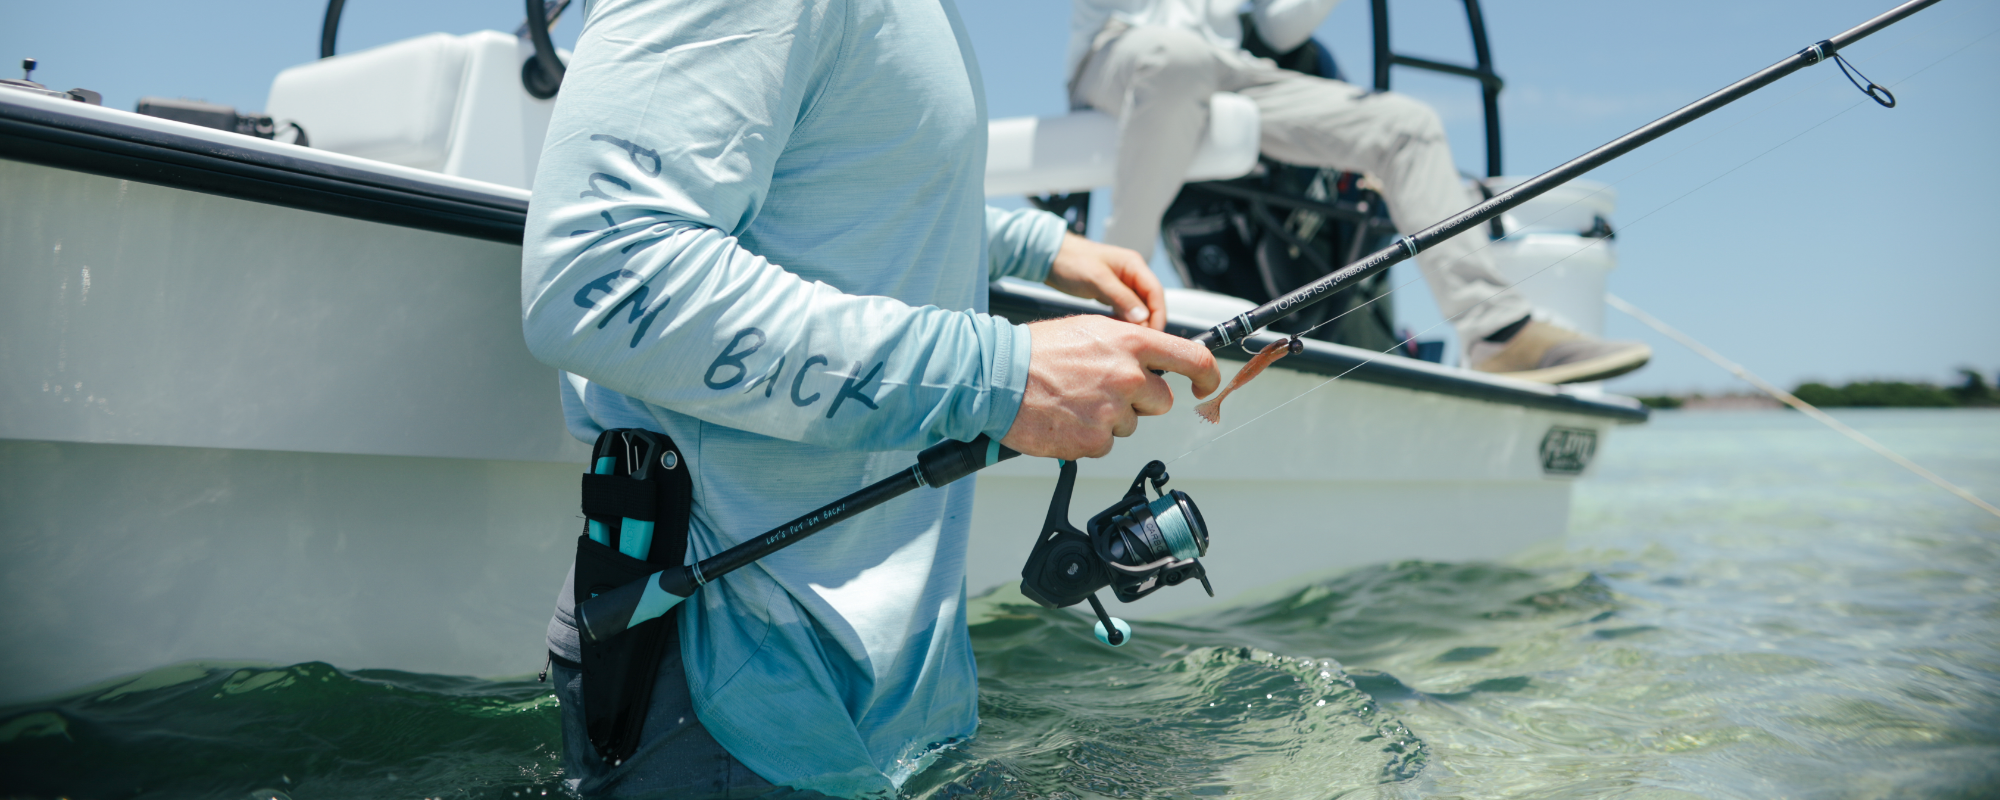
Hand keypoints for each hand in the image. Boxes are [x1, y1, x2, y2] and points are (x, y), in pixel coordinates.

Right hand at [1000, 315, 1219, 459]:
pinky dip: (1089, 437)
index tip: (1205, 386)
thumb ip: (1129, 345)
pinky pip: (1107, 444)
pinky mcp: (1096, 441)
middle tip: (1103, 390)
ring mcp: (1114, 411)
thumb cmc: (1038, 352)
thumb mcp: (1092, 330)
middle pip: (1161, 400)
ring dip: (1110, 418)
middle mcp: (1129, 376)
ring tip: (1075, 401)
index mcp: (1132, 342)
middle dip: (1140, 399)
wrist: (998, 379)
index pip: (1193, 358)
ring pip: (1131, 424)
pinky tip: (1067, 419)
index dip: (1207, 375)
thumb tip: (1154, 361)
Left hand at [1044, 233, 1166, 330]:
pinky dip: (1124, 322)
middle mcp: (1132, 275)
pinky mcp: (1111, 294)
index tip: (1153, 336)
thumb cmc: (1071, 261)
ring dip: (1136, 325)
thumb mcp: (1097, 279)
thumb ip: (1121, 298)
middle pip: (1151, 303)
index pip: (1156, 293)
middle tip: (1139, 343)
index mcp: (1134, 265)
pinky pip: (1125, 311)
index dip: (1158, 315)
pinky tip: (1117, 333)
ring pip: (1138, 309)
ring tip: (1128, 341)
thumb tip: (1143, 318)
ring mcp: (1122, 285)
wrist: (1049, 257)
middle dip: (1148, 323)